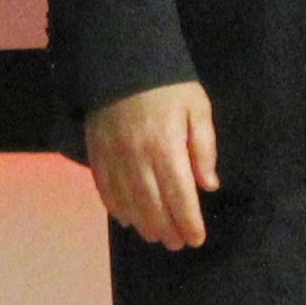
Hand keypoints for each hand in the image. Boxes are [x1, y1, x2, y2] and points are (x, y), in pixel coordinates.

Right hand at [87, 79, 217, 250]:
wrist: (122, 61)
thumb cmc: (167, 86)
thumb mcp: (197, 108)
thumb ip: (204, 147)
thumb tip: (208, 185)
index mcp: (166, 146)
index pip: (180, 195)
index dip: (189, 222)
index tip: (197, 239)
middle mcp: (138, 157)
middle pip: (153, 205)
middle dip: (167, 229)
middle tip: (177, 244)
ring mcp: (114, 157)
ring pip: (128, 203)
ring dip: (143, 225)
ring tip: (156, 237)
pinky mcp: (97, 153)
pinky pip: (105, 189)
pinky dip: (116, 209)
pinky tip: (128, 220)